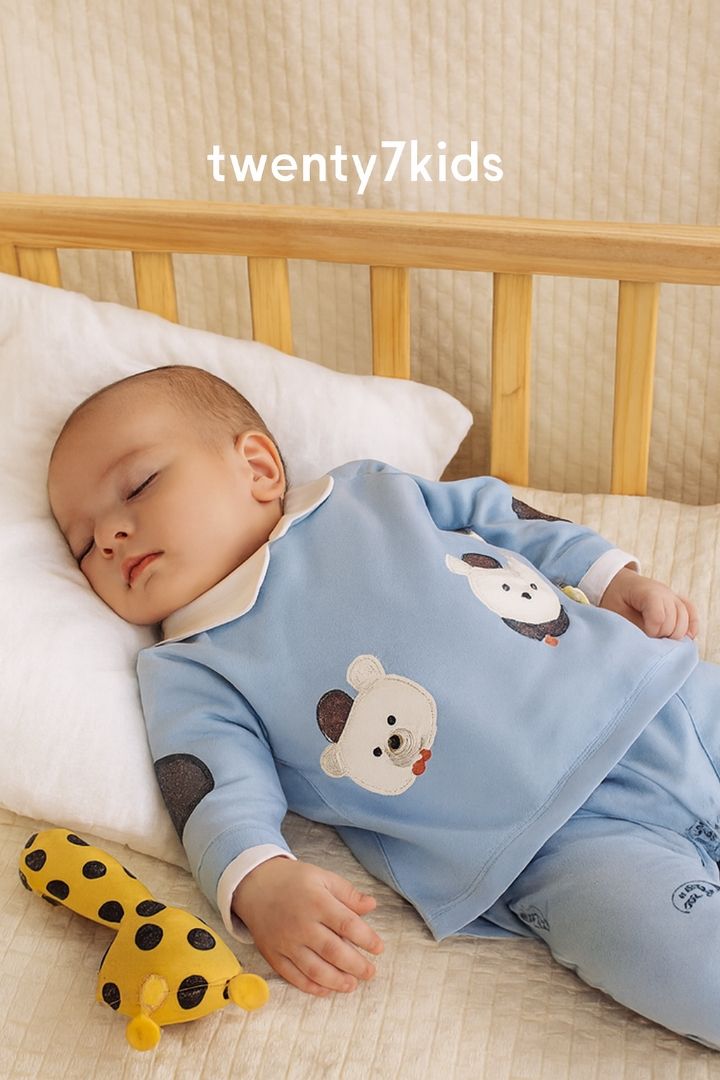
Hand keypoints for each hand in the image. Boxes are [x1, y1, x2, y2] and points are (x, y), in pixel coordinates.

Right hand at [232, 856, 383, 995]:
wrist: (254, 885)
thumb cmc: (293, 880)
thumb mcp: (322, 877)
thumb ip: (348, 893)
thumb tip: (372, 905)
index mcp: (317, 902)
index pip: (347, 924)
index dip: (366, 939)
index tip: (379, 948)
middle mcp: (301, 925)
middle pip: (333, 951)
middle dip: (356, 965)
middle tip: (370, 973)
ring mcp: (286, 942)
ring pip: (314, 969)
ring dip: (336, 981)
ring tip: (351, 985)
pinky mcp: (273, 955)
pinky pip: (293, 976)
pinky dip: (311, 987)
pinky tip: (326, 989)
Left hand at [599, 567, 698, 639]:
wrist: (617, 582)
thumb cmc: (614, 598)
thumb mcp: (616, 612)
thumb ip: (634, 626)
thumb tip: (651, 641)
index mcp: (647, 592)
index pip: (659, 617)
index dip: (652, 632)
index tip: (641, 636)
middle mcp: (665, 592)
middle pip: (675, 621)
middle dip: (662, 635)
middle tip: (648, 638)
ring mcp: (673, 596)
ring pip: (686, 619)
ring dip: (675, 634)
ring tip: (660, 639)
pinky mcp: (676, 601)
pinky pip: (691, 612)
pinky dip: (691, 626)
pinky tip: (687, 637)